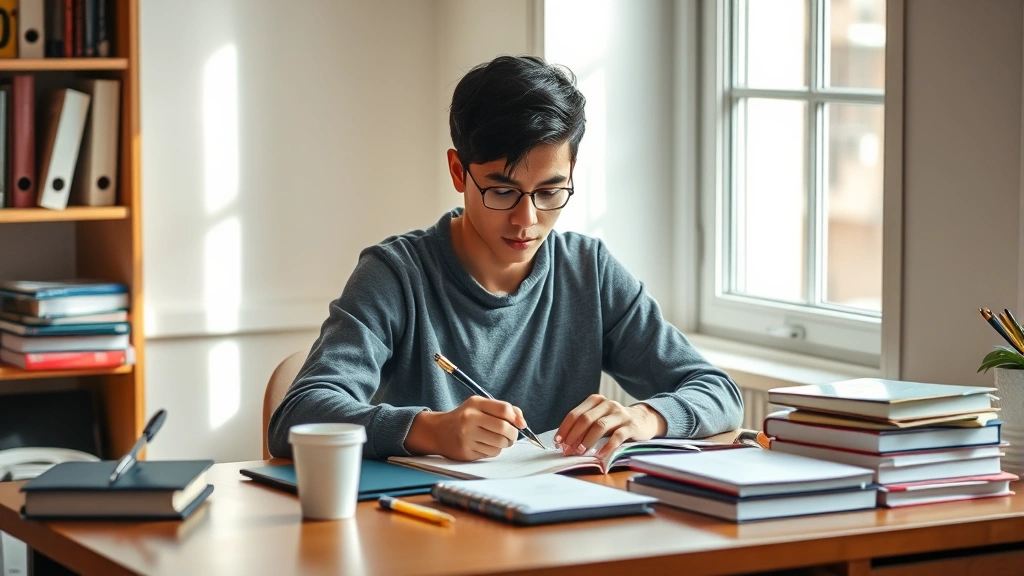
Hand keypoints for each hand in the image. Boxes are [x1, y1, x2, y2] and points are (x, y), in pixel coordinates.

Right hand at [404, 396, 524, 460]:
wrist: (439, 432)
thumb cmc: (465, 418)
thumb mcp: (480, 406)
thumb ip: (504, 410)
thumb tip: (522, 423)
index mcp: (475, 404)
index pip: (504, 409)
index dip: (516, 418)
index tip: (518, 423)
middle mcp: (470, 418)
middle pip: (504, 428)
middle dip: (513, 434)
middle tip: (511, 436)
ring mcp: (466, 436)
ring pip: (499, 443)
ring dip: (505, 444)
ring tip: (500, 440)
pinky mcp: (466, 451)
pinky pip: (491, 453)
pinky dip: (494, 450)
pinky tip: (487, 445)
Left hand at [554, 394, 667, 457]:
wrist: (643, 420)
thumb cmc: (615, 422)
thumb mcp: (599, 417)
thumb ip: (584, 425)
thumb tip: (564, 442)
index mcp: (595, 400)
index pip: (575, 414)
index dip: (565, 429)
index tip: (557, 442)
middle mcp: (607, 404)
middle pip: (586, 419)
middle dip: (573, 436)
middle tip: (567, 450)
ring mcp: (620, 414)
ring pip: (600, 426)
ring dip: (587, 440)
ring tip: (580, 452)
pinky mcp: (631, 426)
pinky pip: (617, 436)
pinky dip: (607, 446)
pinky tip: (600, 454)